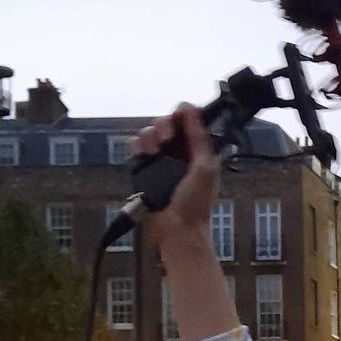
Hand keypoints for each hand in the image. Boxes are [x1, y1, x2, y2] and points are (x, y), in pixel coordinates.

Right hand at [131, 104, 219, 243]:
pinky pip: (136, 148)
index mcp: (198, 150)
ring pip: (150, 133)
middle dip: (164, 125)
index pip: (189, 121)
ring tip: (153, 151)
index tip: (179, 116)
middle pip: (166, 123)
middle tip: (166, 138)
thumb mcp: (204, 168)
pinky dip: (136, 146)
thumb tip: (192, 112)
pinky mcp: (145, 169)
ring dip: (149, 136)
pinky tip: (142, 154)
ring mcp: (161, 161)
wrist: (176, 229)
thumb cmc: (195, 205)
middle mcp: (179, 152)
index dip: (183, 114)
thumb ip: (199, 138)